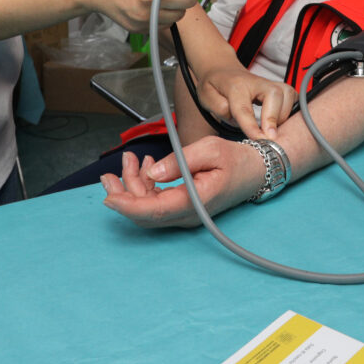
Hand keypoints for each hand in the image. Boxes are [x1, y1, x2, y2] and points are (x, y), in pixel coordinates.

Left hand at [100, 138, 265, 227]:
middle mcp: (186, 214)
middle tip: (108, 174)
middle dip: (122, 194)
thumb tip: (153, 170)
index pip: (154, 211)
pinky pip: (155, 202)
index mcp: (194, 202)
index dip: (128, 206)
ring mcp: (183, 213)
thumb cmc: (236, 160)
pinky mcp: (181, 207)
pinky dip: (144, 185)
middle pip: (144, 213)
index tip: (109, 197)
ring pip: (147, 207)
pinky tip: (144, 167)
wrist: (254, 171)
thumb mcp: (210, 149)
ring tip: (130, 160)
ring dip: (132, 185)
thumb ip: (181, 160)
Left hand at [197, 66, 295, 139]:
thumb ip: (219, 109)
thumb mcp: (205, 97)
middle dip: (274, 118)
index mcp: (235, 86)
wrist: (224, 70)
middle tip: (269, 138)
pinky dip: (290, 111)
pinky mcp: (280, 87)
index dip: (252, 126)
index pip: (244, 108)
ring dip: (282, 116)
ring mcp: (271, 83)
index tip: (260, 139)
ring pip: (287, 95)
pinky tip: (280, 122)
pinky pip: (293, 97)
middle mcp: (257, 82)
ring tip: (271, 130)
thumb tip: (237, 120)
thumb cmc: (215, 86)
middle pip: (274, 95)